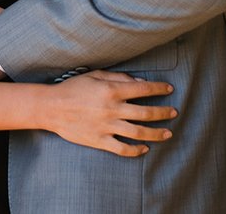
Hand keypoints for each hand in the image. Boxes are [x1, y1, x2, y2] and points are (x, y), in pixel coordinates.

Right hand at [46, 71, 176, 156]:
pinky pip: (122, 149)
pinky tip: (144, 149)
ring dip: (156, 133)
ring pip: (138, 132)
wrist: (51, 107)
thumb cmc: (72, 88)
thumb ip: (118, 77)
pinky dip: (136, 150)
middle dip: (163, 112)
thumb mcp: (94, 75)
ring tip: (167, 133)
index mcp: (111, 90)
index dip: (159, 88)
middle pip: (146, 113)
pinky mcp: (100, 141)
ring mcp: (107, 127)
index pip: (142, 89)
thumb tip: (139, 82)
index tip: (169, 89)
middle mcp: (112, 109)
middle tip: (173, 112)